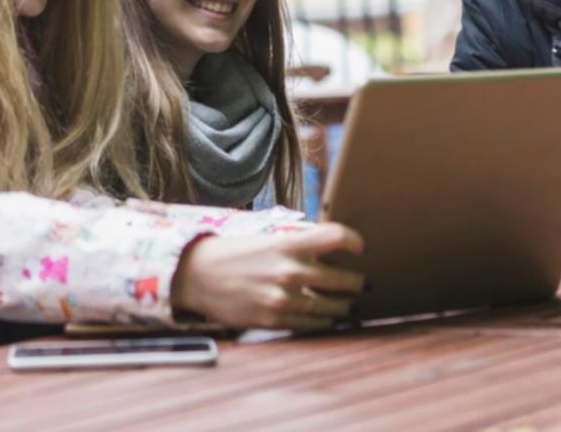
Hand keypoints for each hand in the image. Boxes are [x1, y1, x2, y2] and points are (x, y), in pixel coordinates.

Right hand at [170, 223, 366, 329]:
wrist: (198, 275)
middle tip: (363, 283)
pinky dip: (323, 321)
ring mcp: (283, 298)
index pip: (336, 236)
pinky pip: (311, 324)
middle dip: (357, 282)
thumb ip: (297, 242)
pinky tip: (328, 318)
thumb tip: (328, 248)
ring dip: (345, 306)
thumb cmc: (234, 253)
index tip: (361, 248)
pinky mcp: (274, 319)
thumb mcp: (266, 238)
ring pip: (331, 306)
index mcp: (288, 243)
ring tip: (350, 305)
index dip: (355, 241)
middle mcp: (289, 271)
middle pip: (342, 278)